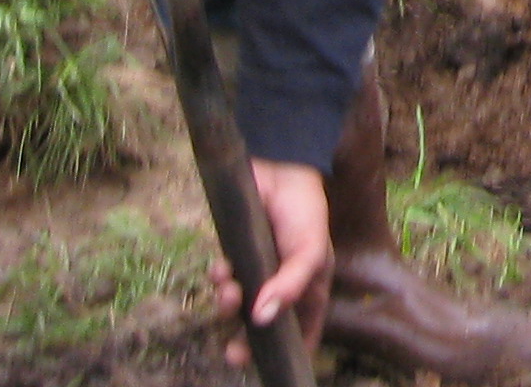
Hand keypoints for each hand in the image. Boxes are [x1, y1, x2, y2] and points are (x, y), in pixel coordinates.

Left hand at [211, 161, 331, 352]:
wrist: (279, 166)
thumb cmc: (305, 210)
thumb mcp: (310, 250)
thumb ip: (290, 286)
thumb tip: (261, 319)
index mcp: (309, 287)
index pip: (304, 330)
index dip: (293, 350)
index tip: (276, 364)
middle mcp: (281, 284)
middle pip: (264, 326)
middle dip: (247, 341)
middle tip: (234, 352)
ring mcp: (257, 271)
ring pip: (238, 305)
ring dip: (229, 306)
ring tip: (228, 294)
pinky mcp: (234, 255)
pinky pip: (222, 279)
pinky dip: (219, 280)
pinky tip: (222, 270)